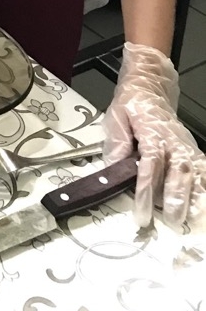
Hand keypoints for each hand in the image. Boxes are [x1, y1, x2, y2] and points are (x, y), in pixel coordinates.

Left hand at [103, 42, 205, 227]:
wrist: (150, 86)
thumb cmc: (131, 104)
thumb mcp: (115, 117)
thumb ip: (116, 143)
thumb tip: (114, 169)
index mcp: (151, 133)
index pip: (150, 166)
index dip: (146, 192)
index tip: (142, 214)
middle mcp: (173, 141)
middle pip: (179, 173)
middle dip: (176, 201)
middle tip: (171, 224)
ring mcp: (186, 146)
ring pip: (196, 174)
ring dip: (195, 199)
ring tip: (190, 222)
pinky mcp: (193, 150)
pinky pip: (204, 170)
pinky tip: (201, 205)